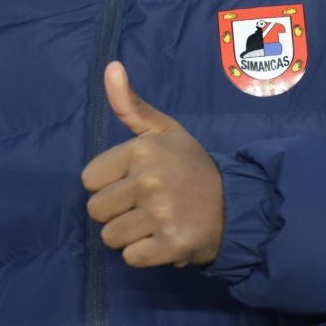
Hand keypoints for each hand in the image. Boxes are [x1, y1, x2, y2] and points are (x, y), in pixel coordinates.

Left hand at [81, 62, 225, 268]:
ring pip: (111, 237)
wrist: (236, 205)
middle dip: (117, 212)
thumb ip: (129, 104)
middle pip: (96, 211)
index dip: (109, 184)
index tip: (134, 181)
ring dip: (130, 236)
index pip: (89, 180)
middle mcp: (149, 181)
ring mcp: (161, 214)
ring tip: (156, 222)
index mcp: (140, 151)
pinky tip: (164, 240)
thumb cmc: (190, 166)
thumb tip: (111, 67)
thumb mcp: (162, 131)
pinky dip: (145, 255)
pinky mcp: (172, 245)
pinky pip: (131, 258)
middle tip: (147, 205)